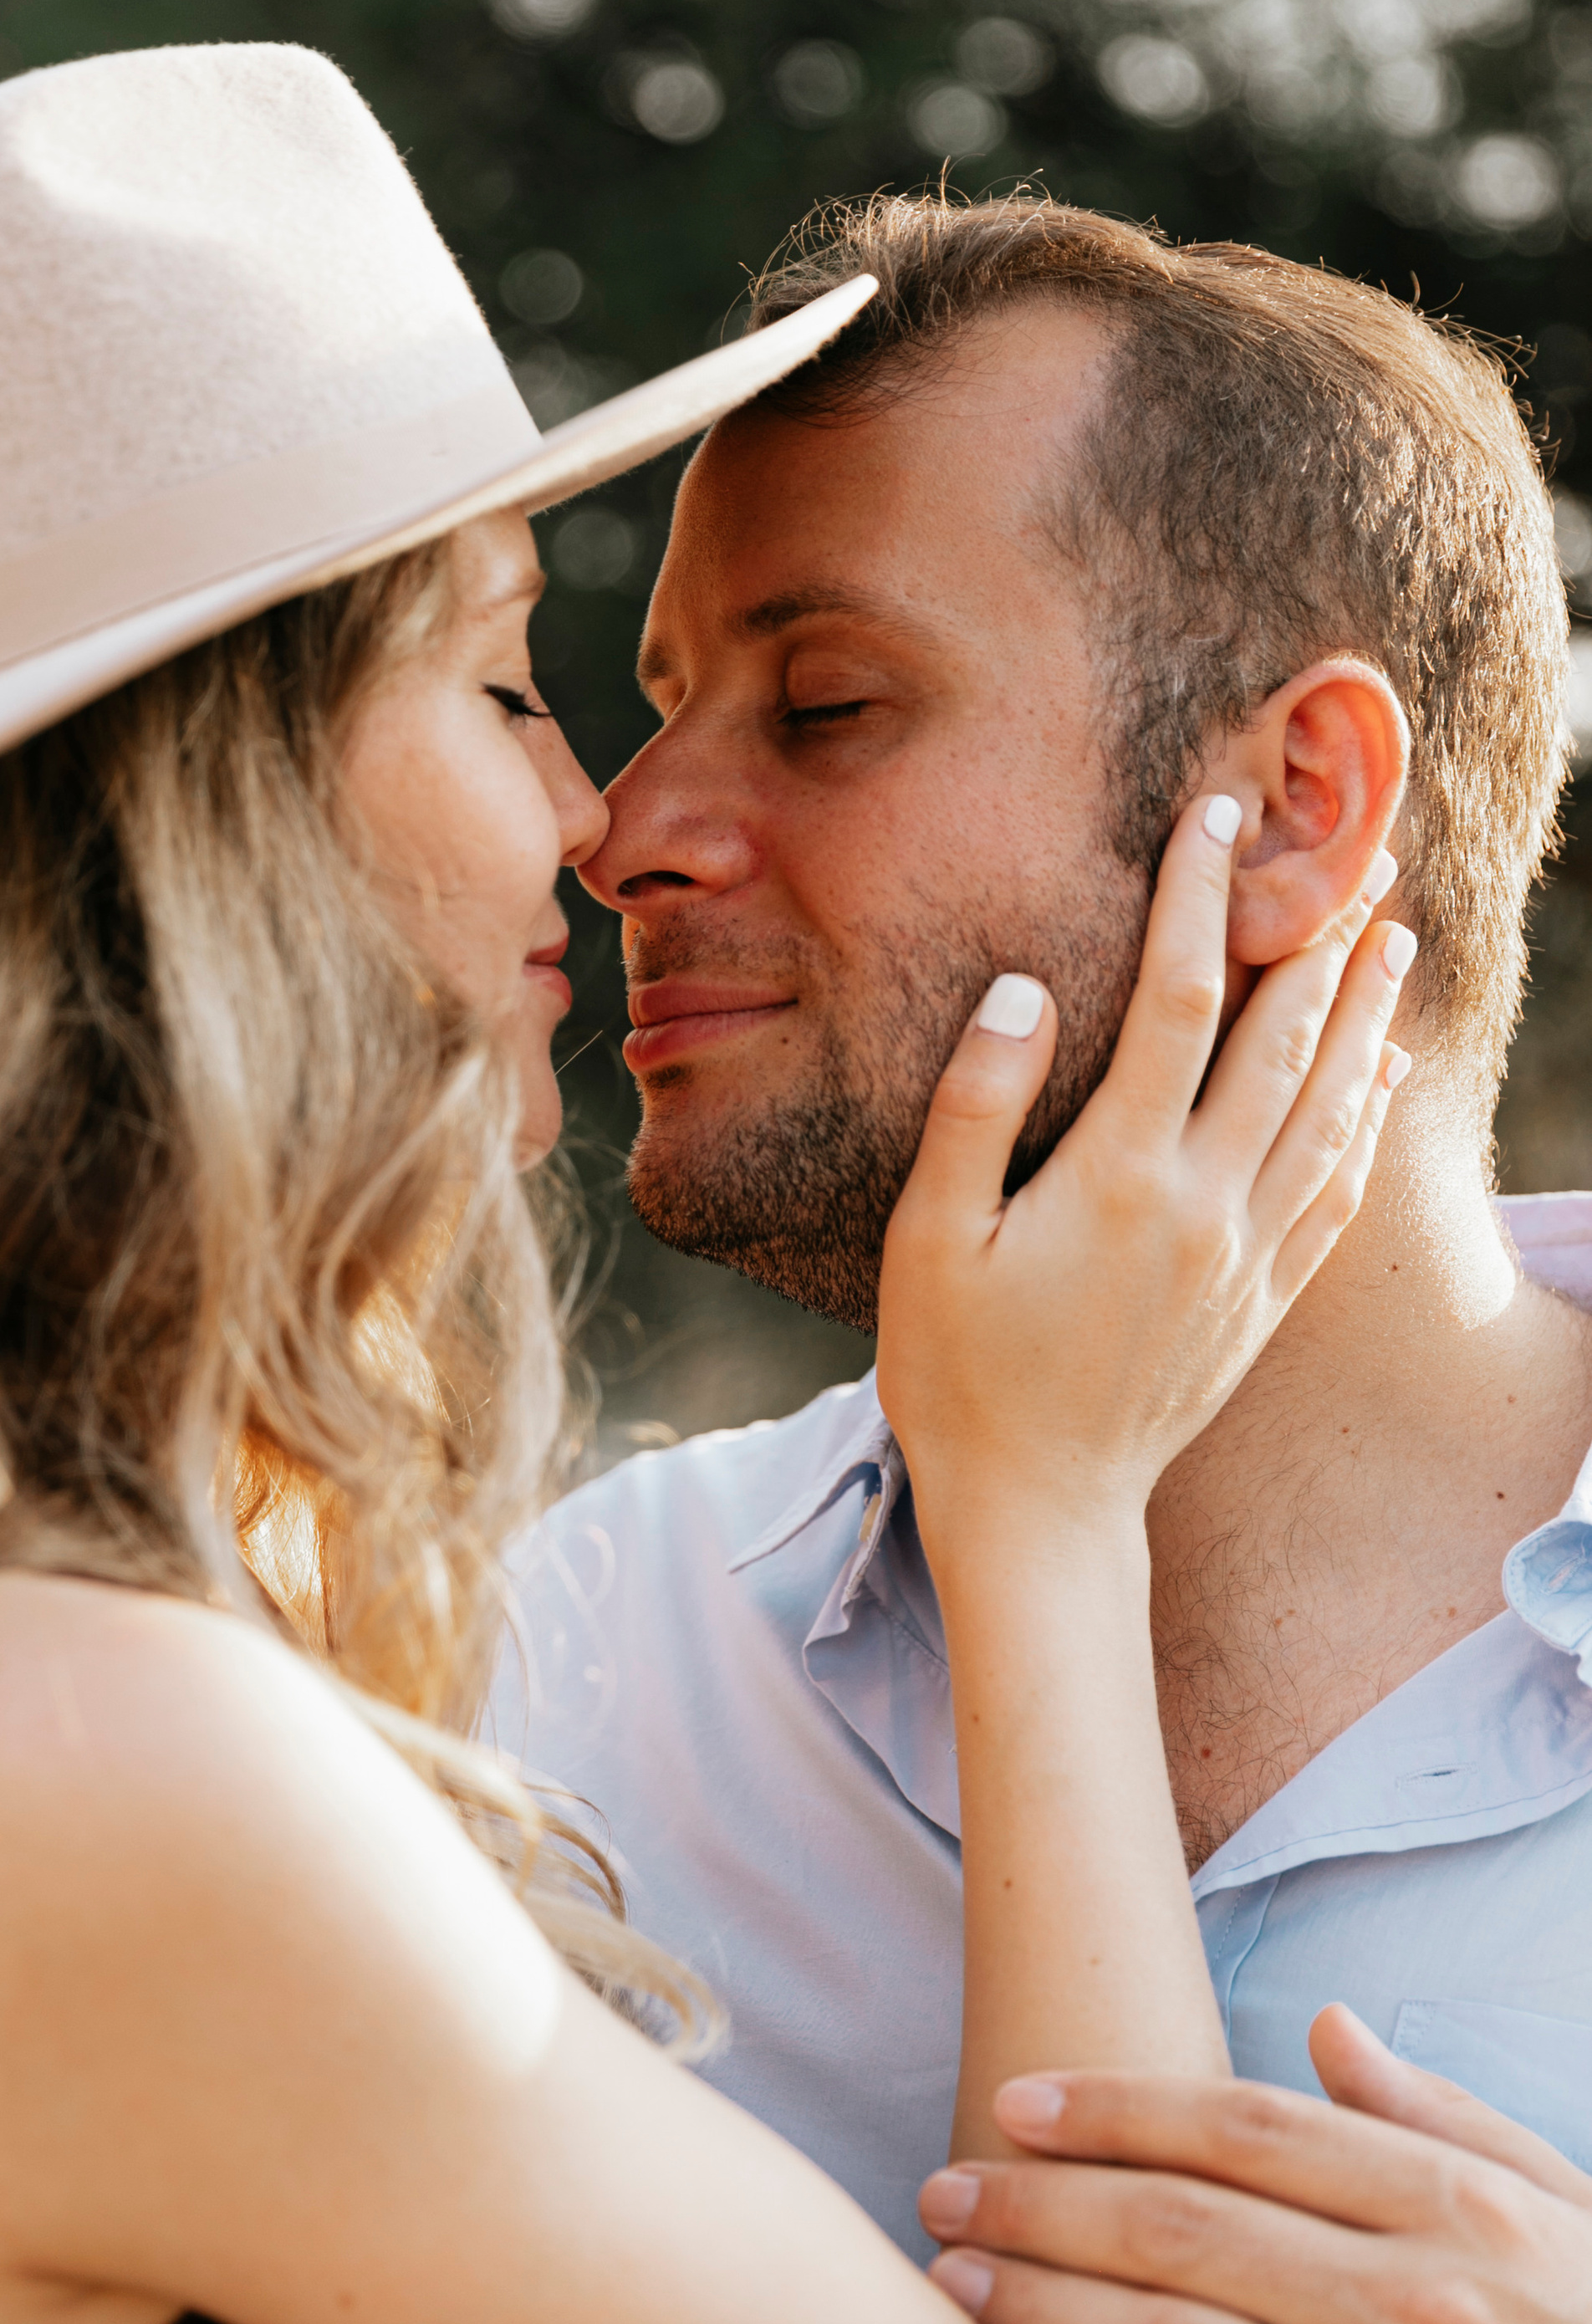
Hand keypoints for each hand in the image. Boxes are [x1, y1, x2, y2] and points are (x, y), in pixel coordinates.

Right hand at [877, 797, 1408, 1538]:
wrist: (1038, 1509)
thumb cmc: (959, 1375)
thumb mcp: (930, 1240)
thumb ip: (975, 1109)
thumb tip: (1023, 991)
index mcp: (1120, 1175)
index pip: (1177, 998)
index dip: (1198, 894)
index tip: (1216, 814)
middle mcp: (1205, 1204)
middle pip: (1285, 1039)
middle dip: (1319, 934)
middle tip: (1358, 851)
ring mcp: (1247, 1255)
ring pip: (1330, 1106)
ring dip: (1365, 1012)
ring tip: (1392, 935)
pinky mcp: (1263, 1299)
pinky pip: (1336, 1187)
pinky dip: (1367, 1117)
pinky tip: (1382, 1073)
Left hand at [919, 2006, 1591, 2323]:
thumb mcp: (1563, 2207)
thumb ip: (1436, 2117)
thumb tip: (1327, 2030)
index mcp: (1457, 2209)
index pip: (1247, 2131)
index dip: (1117, 2107)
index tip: (1020, 2104)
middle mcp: (1420, 2308)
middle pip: (1186, 2228)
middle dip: (1045, 2202)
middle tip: (949, 2187)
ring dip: (1048, 2304)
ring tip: (961, 2278)